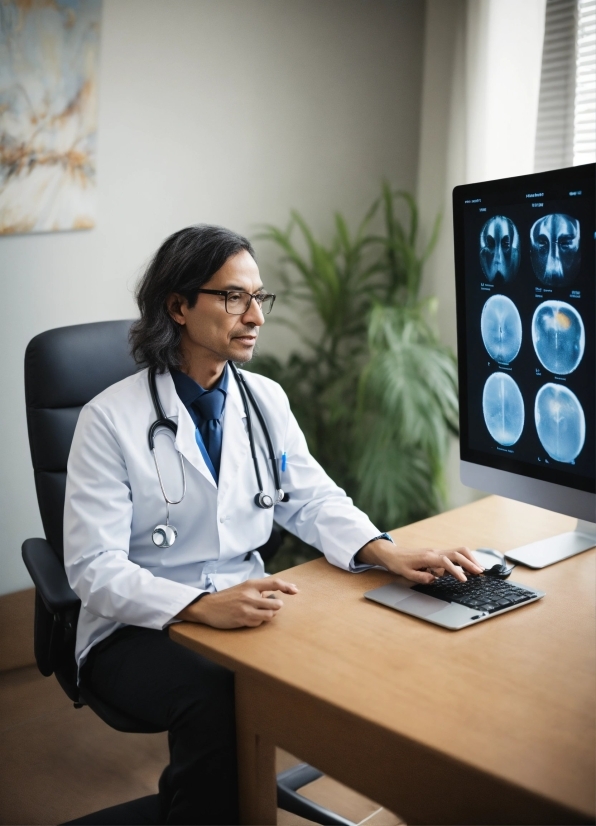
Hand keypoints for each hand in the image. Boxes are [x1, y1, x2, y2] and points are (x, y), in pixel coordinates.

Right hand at [175, 577, 298, 628]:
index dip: (287, 586)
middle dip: (275, 608)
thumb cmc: (228, 598)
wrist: (207, 606)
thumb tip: (276, 596)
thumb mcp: (243, 589)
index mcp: (251, 584)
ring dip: (267, 616)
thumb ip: (258, 591)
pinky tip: (248, 619)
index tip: (295, 591)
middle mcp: (250, 594)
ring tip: (258, 614)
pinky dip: (257, 622)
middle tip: (268, 608)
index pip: (274, 583)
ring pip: (270, 615)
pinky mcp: (243, 619)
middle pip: (276, 604)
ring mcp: (247, 607)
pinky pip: (259, 623)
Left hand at [356, 539, 483, 583]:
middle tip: (480, 573)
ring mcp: (437, 551)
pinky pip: (454, 553)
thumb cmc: (398, 563)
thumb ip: (420, 577)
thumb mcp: (406, 573)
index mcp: (427, 557)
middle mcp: (434, 552)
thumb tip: (434, 579)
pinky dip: (465, 558)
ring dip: (470, 558)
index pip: (446, 562)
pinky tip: (470, 567)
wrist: (392, 553)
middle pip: (457, 553)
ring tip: (479, 569)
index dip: (456, 571)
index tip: (464, 580)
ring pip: (458, 551)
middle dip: (470, 562)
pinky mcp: (438, 553)